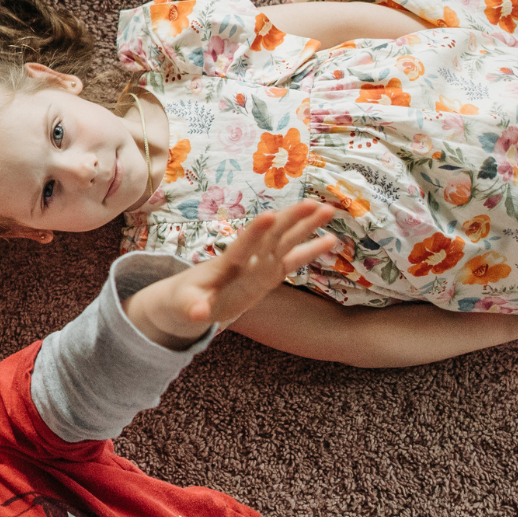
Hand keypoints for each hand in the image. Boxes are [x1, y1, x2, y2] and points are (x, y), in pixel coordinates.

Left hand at [127, 202, 337, 346]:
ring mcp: (259, 264)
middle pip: (271, 237)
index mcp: (226, 264)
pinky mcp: (269, 274)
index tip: (269, 215)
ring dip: (306, 227)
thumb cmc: (185, 299)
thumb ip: (193, 307)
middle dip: (290, 220)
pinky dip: (310, 251)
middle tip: (313, 203)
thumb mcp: (185, 305)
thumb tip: (197, 313)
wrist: (189, 298)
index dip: (254, 233)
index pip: (242, 246)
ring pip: (286, 242)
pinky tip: (332, 239)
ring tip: (328, 210)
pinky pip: (293, 261)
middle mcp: (247, 259)